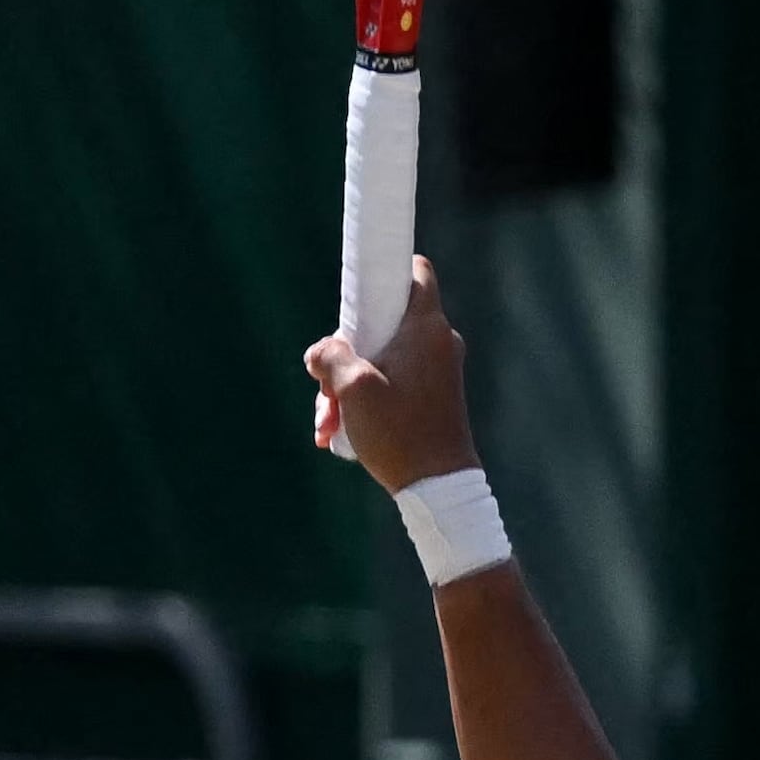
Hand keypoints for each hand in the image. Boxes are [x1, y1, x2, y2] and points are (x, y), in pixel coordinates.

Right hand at [307, 260, 474, 484]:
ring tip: (328, 424)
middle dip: (347, 353)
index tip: (356, 297)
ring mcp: (438, 370)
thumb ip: (330, 359)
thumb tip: (319, 351)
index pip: (414, 271)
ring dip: (350, 386)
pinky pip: (394, 384)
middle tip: (327, 387)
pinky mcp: (435, 396)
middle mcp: (438, 342)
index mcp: (426, 327)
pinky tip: (341, 434)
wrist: (439, 488)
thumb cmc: (400, 434)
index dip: (385, 272)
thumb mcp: (352, 391)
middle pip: (385, 323)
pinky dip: (368, 401)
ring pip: (383, 360)